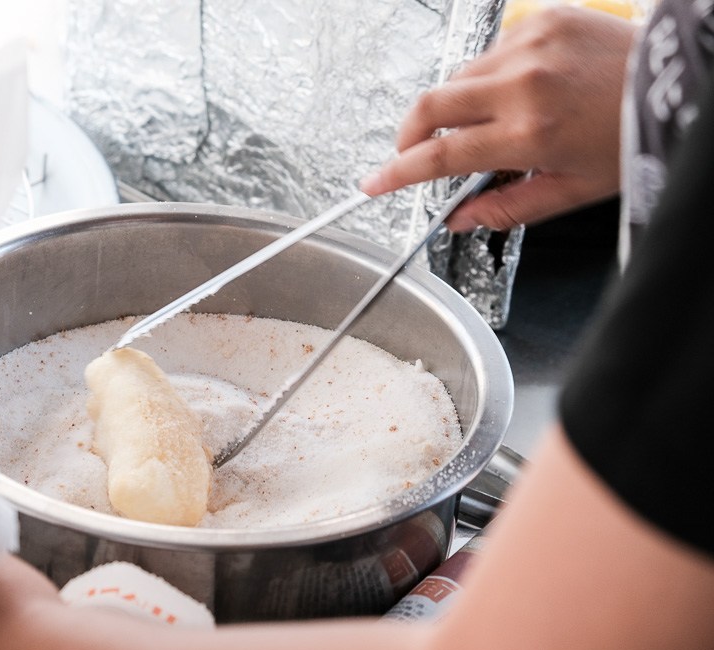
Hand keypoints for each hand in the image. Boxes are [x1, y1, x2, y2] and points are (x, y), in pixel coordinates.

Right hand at [361, 7, 636, 230]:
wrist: (684, 83)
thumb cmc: (636, 137)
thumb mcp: (572, 189)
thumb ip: (507, 209)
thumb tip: (460, 221)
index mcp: (532, 133)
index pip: (440, 155)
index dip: (398, 173)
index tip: (375, 183)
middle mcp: (525, 83)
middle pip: (429, 105)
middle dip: (408, 135)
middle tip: (411, 154)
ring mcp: (531, 45)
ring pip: (457, 77)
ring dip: (454, 106)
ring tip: (484, 124)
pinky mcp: (541, 19)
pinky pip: (490, 51)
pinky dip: (489, 77)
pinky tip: (515, 91)